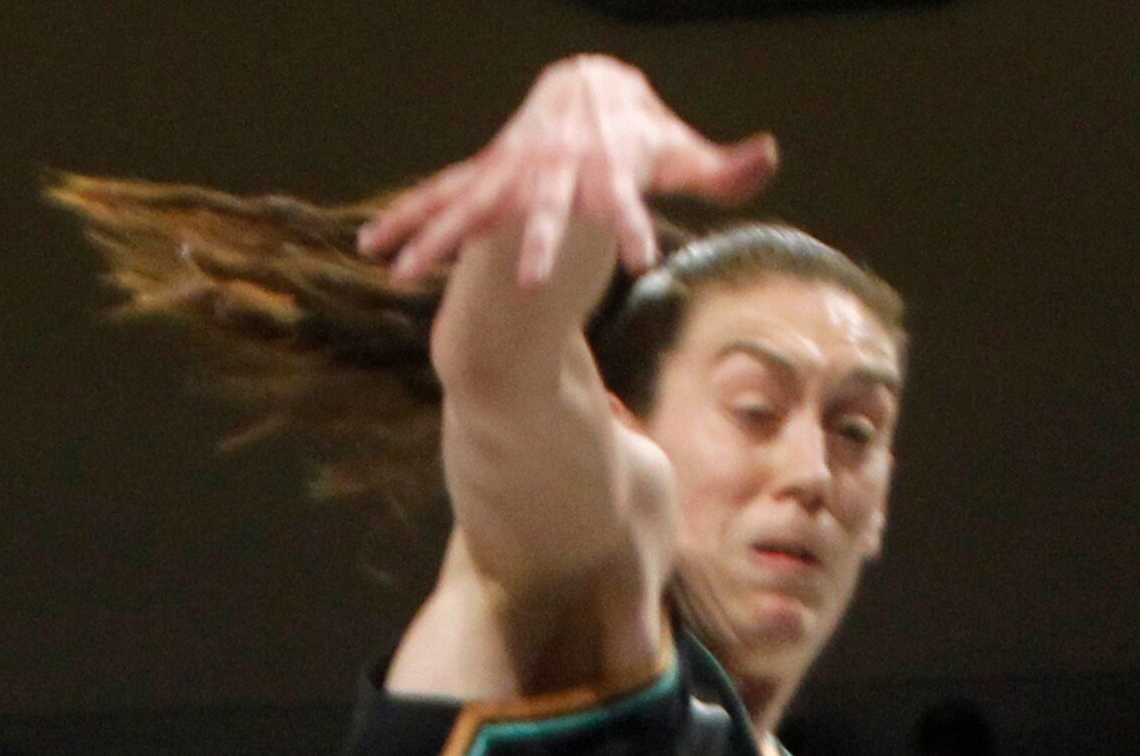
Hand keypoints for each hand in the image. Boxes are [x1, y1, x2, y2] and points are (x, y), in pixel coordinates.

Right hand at [358, 55, 776, 288]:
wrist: (583, 86)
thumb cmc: (635, 131)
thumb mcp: (676, 149)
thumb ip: (717, 166)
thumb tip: (766, 155)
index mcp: (602, 163)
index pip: (625, 197)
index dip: (636, 226)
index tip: (644, 261)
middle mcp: (553, 167)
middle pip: (546, 209)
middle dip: (538, 243)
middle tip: (533, 284)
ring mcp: (512, 169)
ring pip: (472, 203)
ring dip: (438, 238)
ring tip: (402, 274)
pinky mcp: (485, 175)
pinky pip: (440, 198)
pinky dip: (407, 222)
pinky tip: (373, 249)